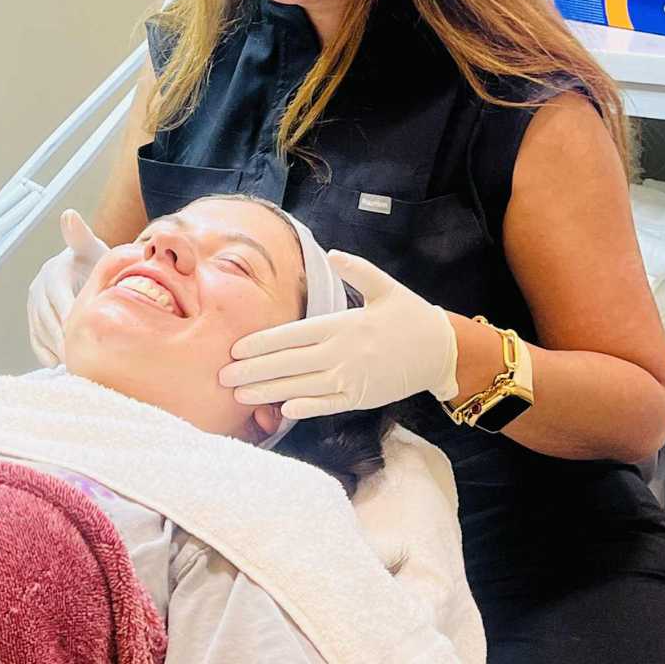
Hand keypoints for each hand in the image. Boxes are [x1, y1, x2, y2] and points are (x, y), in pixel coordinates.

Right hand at [27, 210, 108, 366]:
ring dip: (55, 348)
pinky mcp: (35, 320)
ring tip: (74, 363)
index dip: (68, 316)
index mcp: (53, 272)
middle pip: (48, 319)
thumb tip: (68, 215)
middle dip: (63, 338)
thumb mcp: (94, 248)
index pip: (58, 298)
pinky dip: (45, 353)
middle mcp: (39, 288)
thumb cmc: (97, 261)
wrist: (90, 271)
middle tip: (80, 356)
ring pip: (41, 331)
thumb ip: (81, 236)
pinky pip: (36, 339)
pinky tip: (58, 364)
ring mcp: (35, 305)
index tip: (82, 333)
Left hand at [219, 251, 459, 418]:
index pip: (293, 334)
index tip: (235, 347)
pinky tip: (283, 411)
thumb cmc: (409, 315)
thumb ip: (356, 270)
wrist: (441, 350)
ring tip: (240, 396)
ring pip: (302, 386)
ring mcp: (352, 377)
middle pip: (289, 362)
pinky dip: (306, 407)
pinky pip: (329, 403)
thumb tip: (333, 253)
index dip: (262, 342)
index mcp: (342, 324)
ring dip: (269, 391)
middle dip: (253, 370)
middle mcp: (342, 352)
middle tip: (222, 376)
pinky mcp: (362, 397)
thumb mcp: (385, 286)